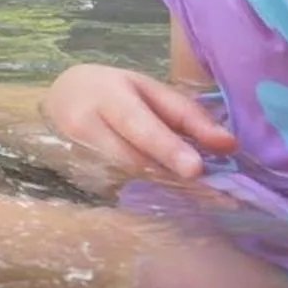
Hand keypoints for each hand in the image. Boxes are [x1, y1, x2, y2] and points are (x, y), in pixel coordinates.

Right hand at [40, 64, 237, 179]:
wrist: (58, 101)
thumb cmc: (110, 91)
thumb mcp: (147, 89)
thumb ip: (187, 115)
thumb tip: (229, 145)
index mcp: (107, 98)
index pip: (139, 126)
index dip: (167, 148)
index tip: (196, 168)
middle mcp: (86, 129)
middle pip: (137, 162)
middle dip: (180, 178)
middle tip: (222, 196)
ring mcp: (79, 159)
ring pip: (132, 181)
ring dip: (174, 190)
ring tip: (213, 198)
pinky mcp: (81, 181)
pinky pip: (123, 191)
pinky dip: (155, 195)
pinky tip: (179, 196)